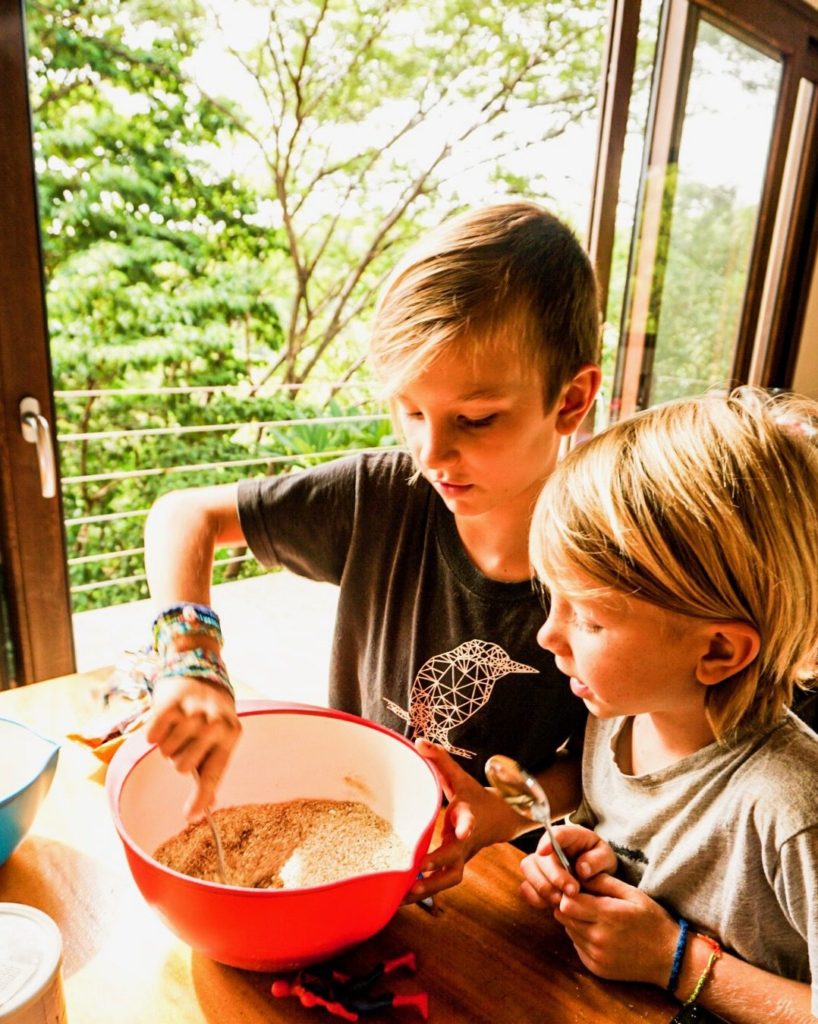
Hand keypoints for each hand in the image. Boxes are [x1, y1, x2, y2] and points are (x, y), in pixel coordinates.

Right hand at [146, 675, 240, 818]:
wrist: (198, 672)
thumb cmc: (208, 717)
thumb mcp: (219, 740)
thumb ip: (211, 772)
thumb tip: (205, 809)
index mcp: (231, 735)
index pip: (214, 774)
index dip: (200, 798)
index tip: (189, 816)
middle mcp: (215, 723)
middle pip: (182, 767)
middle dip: (180, 759)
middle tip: (186, 742)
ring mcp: (193, 712)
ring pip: (166, 752)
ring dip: (167, 744)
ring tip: (178, 728)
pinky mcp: (171, 703)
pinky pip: (153, 736)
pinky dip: (154, 733)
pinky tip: (165, 721)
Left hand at [405, 739, 537, 902]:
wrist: (500, 820)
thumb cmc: (474, 797)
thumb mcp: (460, 777)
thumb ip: (441, 760)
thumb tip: (418, 741)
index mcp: (469, 817)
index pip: (469, 822)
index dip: (465, 826)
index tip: (461, 830)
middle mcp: (466, 842)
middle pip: (456, 861)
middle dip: (437, 869)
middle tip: (415, 873)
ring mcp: (461, 857)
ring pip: (449, 879)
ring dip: (428, 889)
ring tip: (402, 897)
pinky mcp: (453, 866)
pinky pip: (439, 882)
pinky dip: (422, 891)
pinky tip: (398, 896)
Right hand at [520, 824, 616, 908]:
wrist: (595, 875)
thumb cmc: (598, 861)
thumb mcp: (606, 857)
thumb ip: (598, 860)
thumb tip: (582, 869)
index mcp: (569, 836)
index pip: (555, 834)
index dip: (547, 841)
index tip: (544, 851)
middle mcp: (549, 847)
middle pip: (540, 857)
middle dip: (554, 876)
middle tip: (572, 892)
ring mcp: (540, 863)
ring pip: (529, 870)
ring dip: (544, 888)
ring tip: (562, 901)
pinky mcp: (535, 880)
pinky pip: (526, 887)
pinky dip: (536, 898)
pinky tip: (552, 904)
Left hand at [551, 870, 677, 985]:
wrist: (670, 958)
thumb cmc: (653, 921)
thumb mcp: (633, 894)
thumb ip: (604, 882)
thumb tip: (578, 873)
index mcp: (608, 915)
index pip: (567, 903)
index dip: (569, 893)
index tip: (578, 889)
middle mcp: (599, 938)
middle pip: (564, 917)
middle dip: (570, 906)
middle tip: (584, 902)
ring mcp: (597, 956)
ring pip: (569, 931)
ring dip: (576, 922)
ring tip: (595, 918)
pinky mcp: (596, 969)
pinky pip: (578, 947)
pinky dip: (582, 938)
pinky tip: (600, 934)